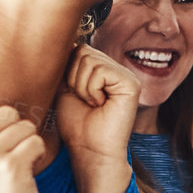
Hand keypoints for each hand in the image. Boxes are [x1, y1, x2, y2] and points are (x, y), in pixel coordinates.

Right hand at [0, 85, 45, 192]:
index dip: (0, 128)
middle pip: (8, 112)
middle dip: (16, 133)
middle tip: (7, 161)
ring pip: (25, 126)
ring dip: (28, 145)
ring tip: (15, 168)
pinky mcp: (10, 166)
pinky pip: (36, 141)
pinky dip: (37, 156)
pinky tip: (25, 175)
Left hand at [56, 45, 142, 165]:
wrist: (89, 151)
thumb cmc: (76, 125)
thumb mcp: (64, 89)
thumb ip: (66, 66)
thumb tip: (62, 42)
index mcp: (103, 70)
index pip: (78, 49)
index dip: (67, 71)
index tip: (73, 95)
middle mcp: (117, 69)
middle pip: (83, 51)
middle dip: (73, 78)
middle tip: (84, 100)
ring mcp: (126, 75)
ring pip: (89, 60)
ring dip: (82, 86)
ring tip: (92, 104)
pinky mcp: (131, 83)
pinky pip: (100, 71)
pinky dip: (92, 90)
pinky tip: (100, 104)